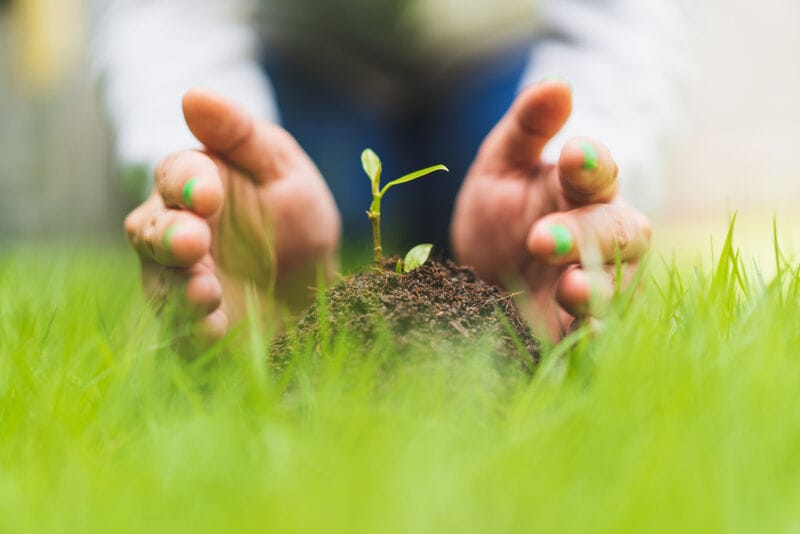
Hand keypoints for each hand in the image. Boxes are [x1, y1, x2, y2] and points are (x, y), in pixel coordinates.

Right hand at [124, 89, 340, 343]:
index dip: (185, 183)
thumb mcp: (281, 167)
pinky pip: (180, 333)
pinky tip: (214, 331)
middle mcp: (175, 233)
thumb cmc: (294, 216)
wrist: (317, 284)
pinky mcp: (194, 327)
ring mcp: (180, 282)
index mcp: (194, 185)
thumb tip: (194, 94)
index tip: (206, 192)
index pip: (175, 176)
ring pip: (160, 284)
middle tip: (194, 242)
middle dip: (169, 238)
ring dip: (178, 289)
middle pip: (150, 232)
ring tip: (206, 291)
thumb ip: (240, 134)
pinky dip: (192, 333)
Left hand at [451, 80, 650, 339]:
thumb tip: (556, 85)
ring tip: (568, 288)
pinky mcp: (578, 325)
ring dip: (595, 288)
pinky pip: (595, 330)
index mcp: (581, 191)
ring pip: (614, 285)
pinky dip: (592, 334)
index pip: (599, 173)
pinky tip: (581, 336)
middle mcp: (600, 237)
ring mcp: (595, 282)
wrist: (483, 272)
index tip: (573, 155)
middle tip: (542, 238)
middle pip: (617, 233)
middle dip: (586, 234)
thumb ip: (528, 127)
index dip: (591, 165)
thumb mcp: (503, 164)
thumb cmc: (501, 209)